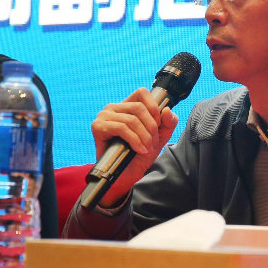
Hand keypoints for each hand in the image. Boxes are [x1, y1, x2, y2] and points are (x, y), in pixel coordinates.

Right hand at [90, 88, 177, 206]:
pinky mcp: (98, 127)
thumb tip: (167, 109)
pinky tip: (139, 149)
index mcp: (127, 105)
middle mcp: (114, 108)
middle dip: (151, 127)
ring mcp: (104, 116)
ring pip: (131, 119)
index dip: (154, 107)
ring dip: (144, 136)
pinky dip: (134, 140)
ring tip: (146, 148)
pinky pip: (121, 128)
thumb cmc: (140, 154)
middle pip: (139, 108)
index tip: (158, 125)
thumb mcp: (160, 137)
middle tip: (152, 142)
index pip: (142, 93)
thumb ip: (168, 123)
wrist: (127, 174)